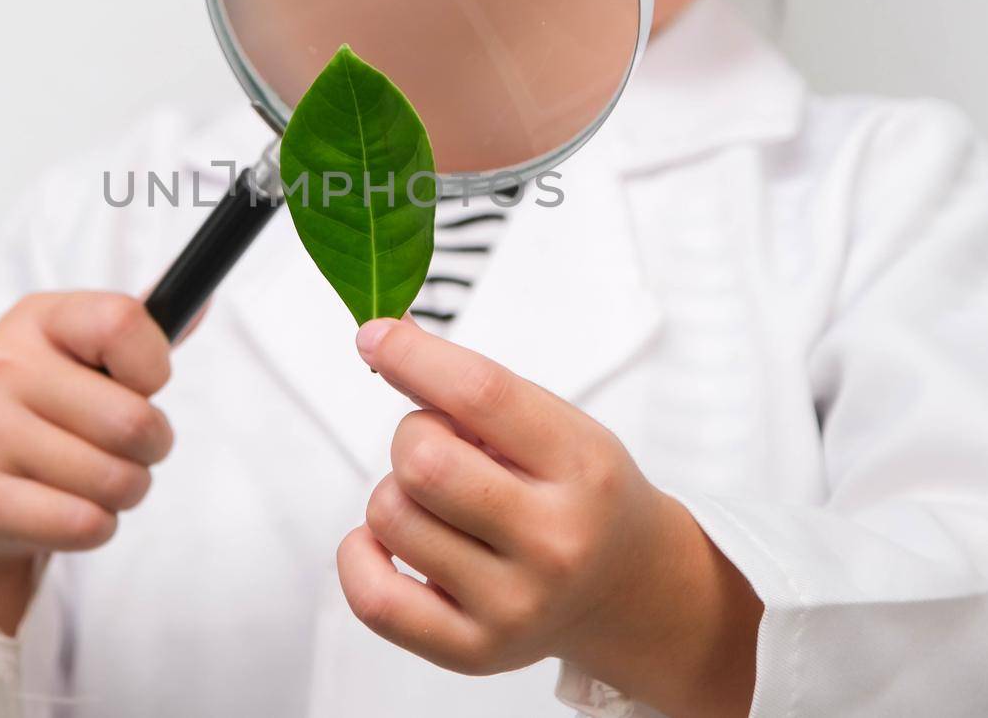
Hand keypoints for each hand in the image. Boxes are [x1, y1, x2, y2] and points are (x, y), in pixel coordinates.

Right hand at [0, 291, 174, 696]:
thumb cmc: (47, 406)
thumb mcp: (82, 350)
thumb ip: (140, 330)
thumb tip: (202, 302)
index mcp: (38, 319)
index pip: (123, 324)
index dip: (152, 366)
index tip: (138, 383)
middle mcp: (3, 366)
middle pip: (134, 421)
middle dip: (152, 446)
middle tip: (127, 447)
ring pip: (116, 481)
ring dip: (126, 490)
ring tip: (93, 476)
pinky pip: (85, 524)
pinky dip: (96, 526)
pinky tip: (67, 506)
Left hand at [340, 318, 760, 717]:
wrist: (627, 590)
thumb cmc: (575, 490)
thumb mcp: (557, 426)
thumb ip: (476, 390)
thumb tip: (383, 337)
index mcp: (582, 468)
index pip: (482, 394)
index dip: (413, 356)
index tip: (374, 335)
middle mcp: (555, 543)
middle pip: (423, 461)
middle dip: (412, 435)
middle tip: (440, 445)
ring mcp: (515, 605)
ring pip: (390, 515)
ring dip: (395, 492)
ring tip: (441, 503)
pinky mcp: (474, 652)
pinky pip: (372, 596)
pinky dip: (360, 553)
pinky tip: (391, 541)